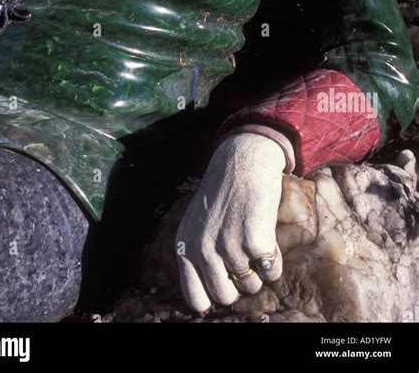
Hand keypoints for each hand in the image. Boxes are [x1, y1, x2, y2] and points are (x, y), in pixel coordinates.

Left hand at [175, 133, 284, 312]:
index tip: (226, 286)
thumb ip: (199, 253)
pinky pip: (271, 272)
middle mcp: (203, 250)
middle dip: (239, 285)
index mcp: (185, 247)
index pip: (196, 299)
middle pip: (226, 297)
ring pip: (251, 286)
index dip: (213, 297)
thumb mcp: (197, 222)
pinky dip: (275, 261)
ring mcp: (229, 247)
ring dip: (259, 272)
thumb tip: (212, 295)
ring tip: (256, 244)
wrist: (243, 161)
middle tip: (245, 263)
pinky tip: (268, 238)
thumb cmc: (223, 192)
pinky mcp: (255, 241)